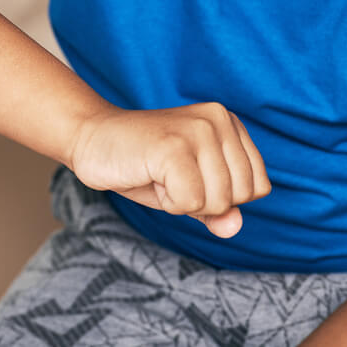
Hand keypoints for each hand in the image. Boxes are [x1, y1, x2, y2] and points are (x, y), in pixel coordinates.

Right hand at [69, 102, 271, 237]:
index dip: (219, 196)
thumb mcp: (187, 189)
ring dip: (182, 201)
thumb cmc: (140, 164)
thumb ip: (217, 208)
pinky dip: (167, 202)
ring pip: (217, 202)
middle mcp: (218, 120)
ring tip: (157, 173)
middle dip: (202, 201)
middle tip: (167, 176)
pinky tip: (148, 175)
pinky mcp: (173, 146)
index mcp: (229, 124)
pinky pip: (190, 202)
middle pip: (239, 196)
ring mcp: (196, 130)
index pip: (257, 187)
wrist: (89, 139)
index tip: (185, 175)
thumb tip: (234, 226)